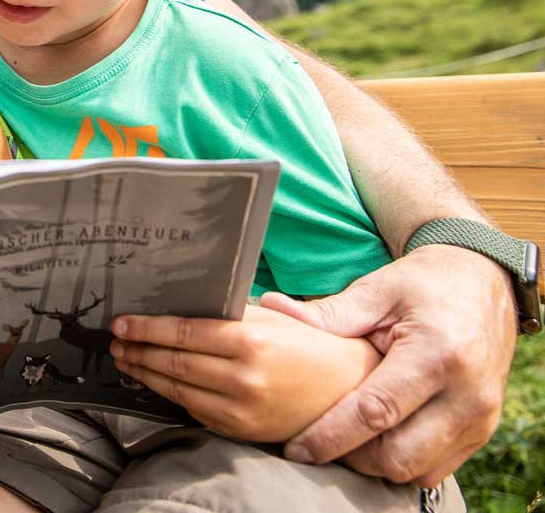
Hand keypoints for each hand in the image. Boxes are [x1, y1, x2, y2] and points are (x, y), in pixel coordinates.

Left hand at [111, 304, 380, 441]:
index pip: (182, 333)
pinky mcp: (243, 430)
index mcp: (250, 341)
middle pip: (173, 364)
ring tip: (127, 360)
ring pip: (178, 391)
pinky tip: (158, 382)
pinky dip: (172, 396)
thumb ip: (227, 315)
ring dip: (146, 375)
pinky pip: (195, 411)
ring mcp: (242, 409)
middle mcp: (243, 377)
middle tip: (115, 343)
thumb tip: (179, 307)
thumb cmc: (309, 345)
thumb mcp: (271, 318)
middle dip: (137, 352)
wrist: (350, 389)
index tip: (120, 324)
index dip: (145, 329)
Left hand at [258, 245, 516, 484]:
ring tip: (343, 438)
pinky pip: (435, 470)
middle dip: (350, 457)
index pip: (376, 413)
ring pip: (417, 471)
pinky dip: (401, 463)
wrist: (485, 285)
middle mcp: (467, 395)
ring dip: (375, 464)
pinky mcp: (482, 432)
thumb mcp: (377, 289)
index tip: (297, 448)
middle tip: (315, 442)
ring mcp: (479, 418)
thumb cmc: (426, 285)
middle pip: (398, 456)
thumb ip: (327, 312)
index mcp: (438, 354)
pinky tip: (374, 439)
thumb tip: (271, 308)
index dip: (330, 436)